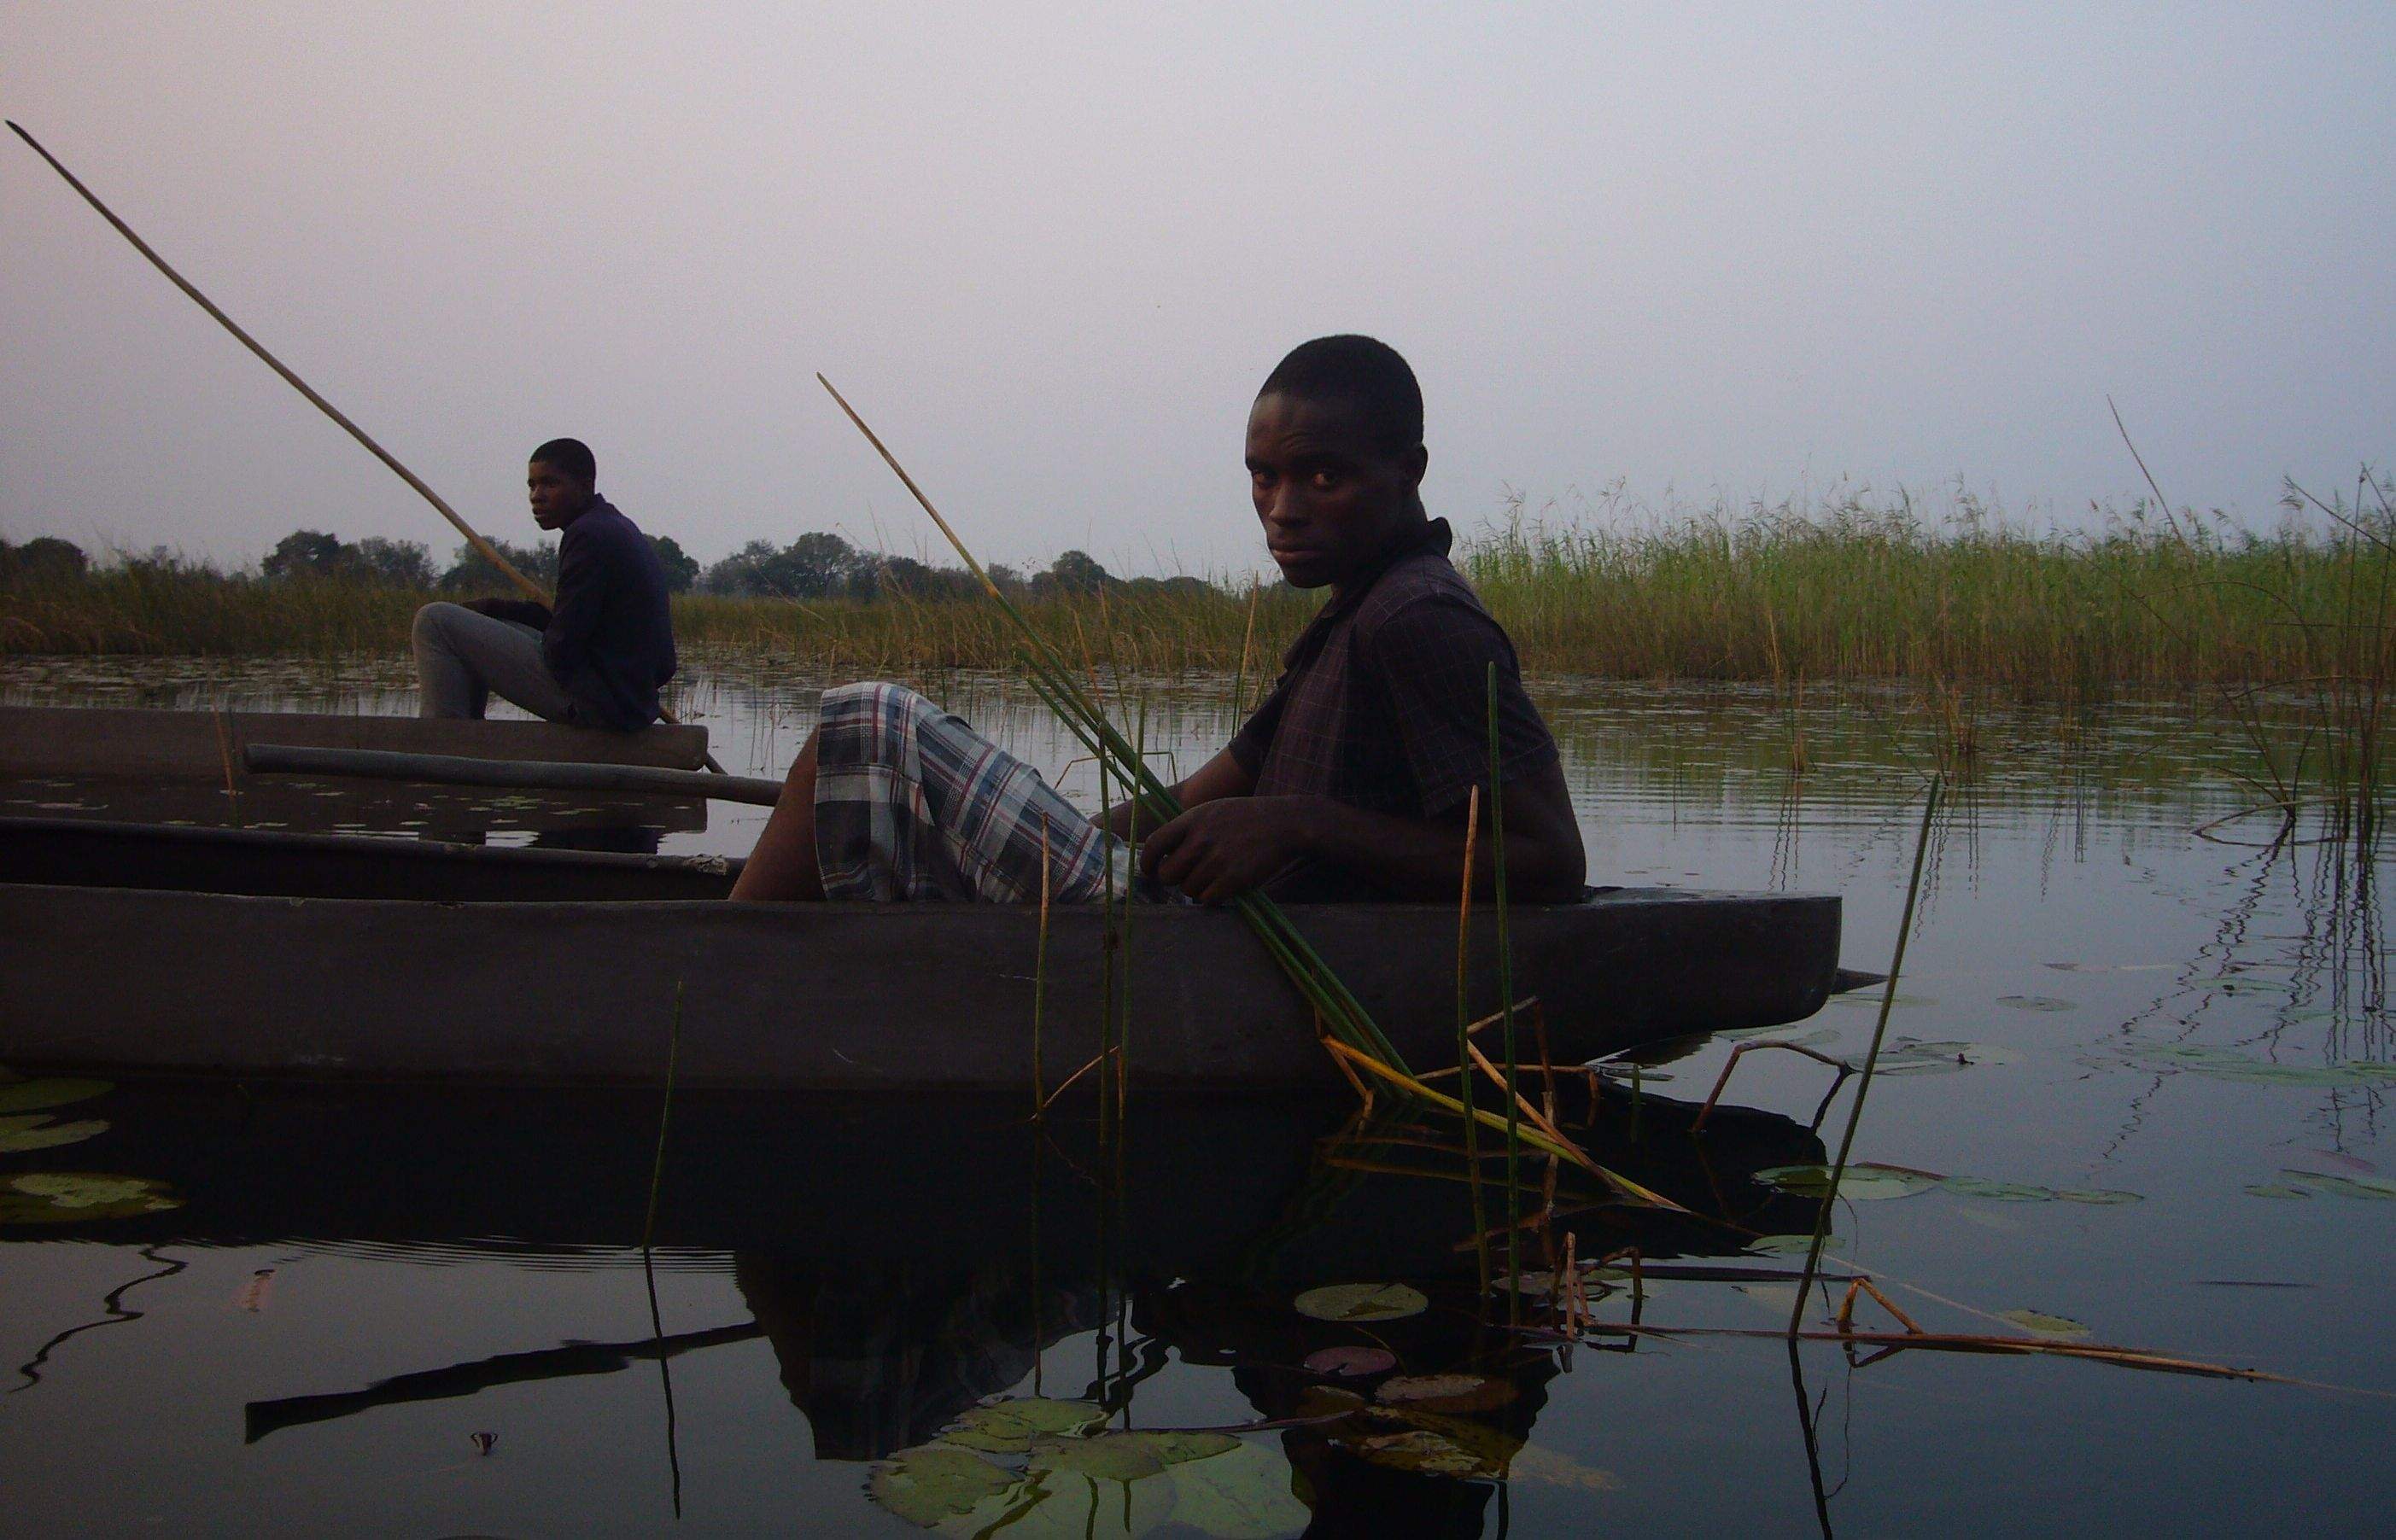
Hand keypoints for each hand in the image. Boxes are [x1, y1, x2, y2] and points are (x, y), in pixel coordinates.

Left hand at [1139, 796, 1319, 903]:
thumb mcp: (1213, 810)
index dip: (1147, 862)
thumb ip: (1188, 829)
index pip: (1155, 844)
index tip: (1150, 870)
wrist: (1285, 823)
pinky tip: (1224, 886)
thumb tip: (1164, 854)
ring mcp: (1217, 860)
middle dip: (1175, 879)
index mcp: (1193, 819)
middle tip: (1188, 876)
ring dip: (1197, 888)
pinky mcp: (1234, 878)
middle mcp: (1201, 839)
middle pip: (1168, 874)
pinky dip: (1213, 897)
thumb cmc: (1246, 817)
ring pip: (1188, 890)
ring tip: (1213, 877)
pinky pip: (1208, 899)